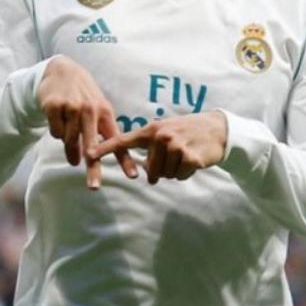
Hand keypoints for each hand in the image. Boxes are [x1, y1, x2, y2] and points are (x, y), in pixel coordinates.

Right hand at [37, 56, 137, 188]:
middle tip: (95, 187)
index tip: (133, 176)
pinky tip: (57, 117)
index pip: (116, 141)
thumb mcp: (96, 110)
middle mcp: (91, 110)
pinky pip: (55, 132)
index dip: (125, 160)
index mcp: (105, 113)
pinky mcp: (55, 106)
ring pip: (69, 141)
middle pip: (92, 146)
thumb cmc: (82, 96)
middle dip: (93, 168)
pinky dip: (55, 130)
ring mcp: (72, 107)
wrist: (61, 71)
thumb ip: (94, 135)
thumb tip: (83, 162)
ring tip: (66, 134)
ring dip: (68, 146)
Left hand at [88, 111, 226, 184]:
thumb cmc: (188, 132)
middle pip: (150, 171)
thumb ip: (150, 146)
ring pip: (165, 175)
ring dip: (175, 171)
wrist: (218, 129)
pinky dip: (186, 173)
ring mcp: (175, 146)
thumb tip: (143, 170)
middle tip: (175, 156)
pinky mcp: (188, 157)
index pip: (123, 141)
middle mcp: (161, 136)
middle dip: (161, 170)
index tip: (88, 155)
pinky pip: (179, 176)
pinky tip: (193, 160)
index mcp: (151, 130)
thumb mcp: (167, 131)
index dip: (105, 149)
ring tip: (185, 155)